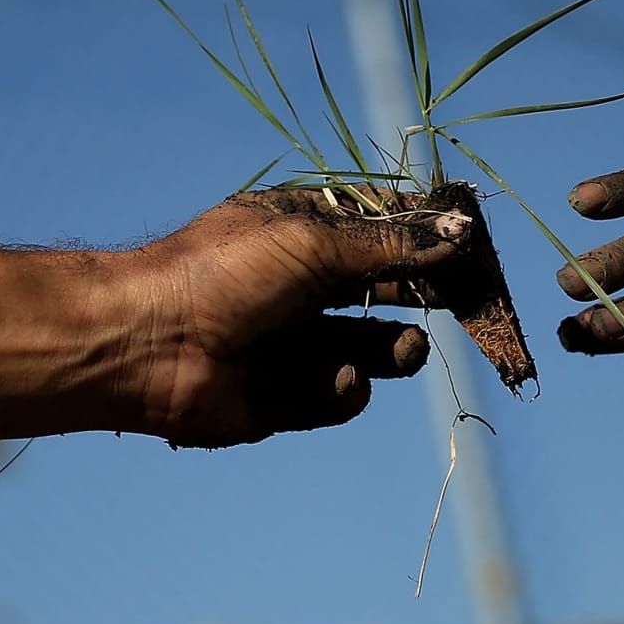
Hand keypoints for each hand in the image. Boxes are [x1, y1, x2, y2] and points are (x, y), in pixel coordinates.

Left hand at [121, 189, 470, 447]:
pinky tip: (338, 378)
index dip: (427, 235)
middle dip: (427, 294)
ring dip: (396, 347)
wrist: (149, 343)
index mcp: (301, 230)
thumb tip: (461, 229)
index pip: (381, 227)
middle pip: (385, 287)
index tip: (473, 242)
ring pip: (372, 346)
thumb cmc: (223, 272)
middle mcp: (301, 283)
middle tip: (469, 302)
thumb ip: (391, 246)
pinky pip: (341, 392)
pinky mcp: (287, 396)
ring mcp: (295, 340)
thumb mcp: (314, 243)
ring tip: (408, 347)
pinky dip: (347, 387)